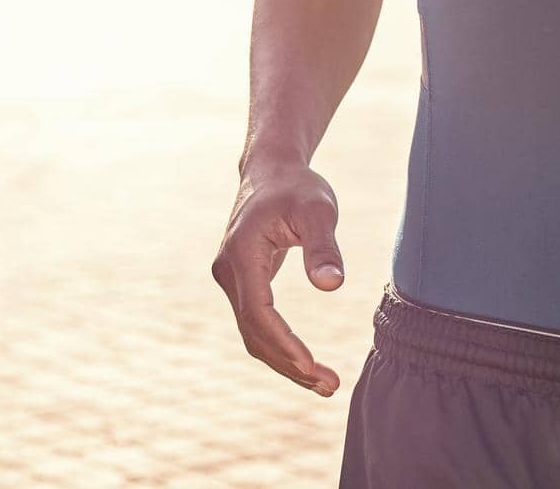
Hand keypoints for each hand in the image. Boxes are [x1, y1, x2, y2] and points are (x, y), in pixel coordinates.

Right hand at [211, 160, 343, 396]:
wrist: (271, 171)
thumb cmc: (297, 187)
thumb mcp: (318, 210)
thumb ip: (324, 247)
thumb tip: (331, 286)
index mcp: (242, 254)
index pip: (258, 312)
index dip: (284, 343)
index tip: (314, 367)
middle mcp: (228, 269)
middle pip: (253, 331)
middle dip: (289, 363)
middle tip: (331, 387)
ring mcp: (231, 277)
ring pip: (252, 332)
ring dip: (285, 361)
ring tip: (325, 383)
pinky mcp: (241, 282)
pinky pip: (256, 323)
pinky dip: (279, 346)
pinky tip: (306, 362)